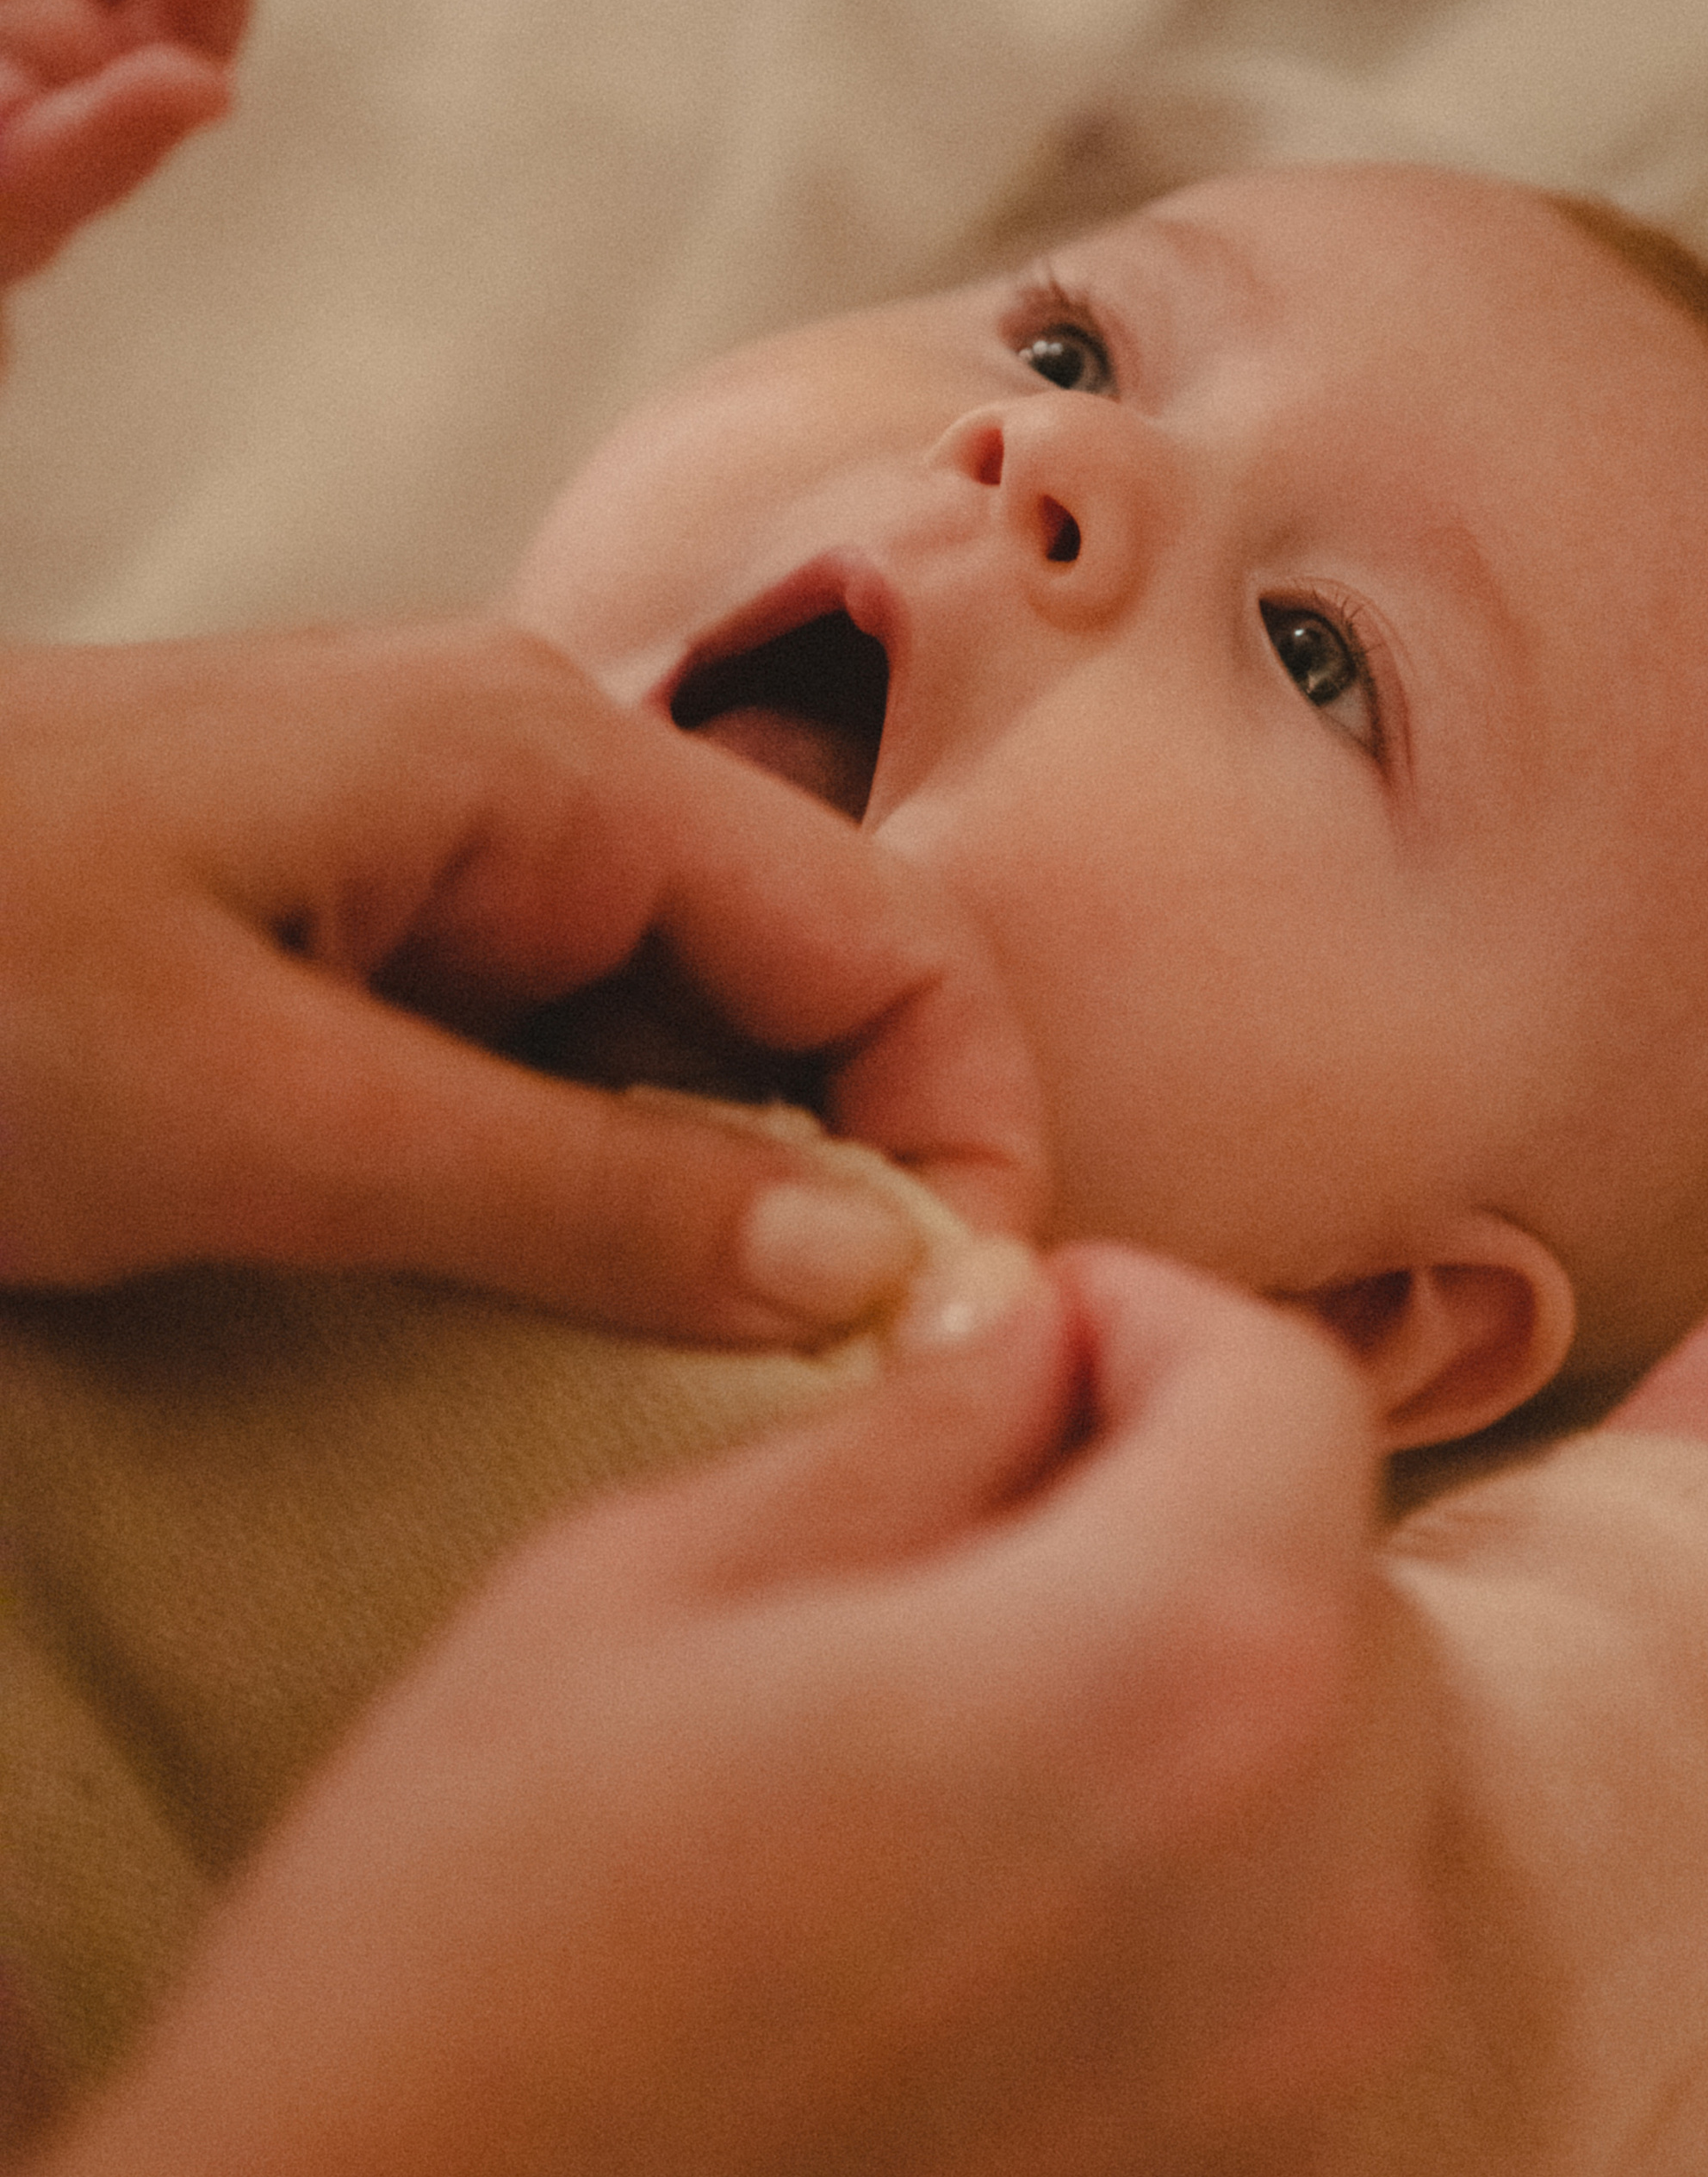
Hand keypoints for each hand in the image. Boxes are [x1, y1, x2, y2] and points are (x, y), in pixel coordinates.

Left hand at [0, 624, 1044, 1335]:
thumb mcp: (266, 1122)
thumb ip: (586, 1197)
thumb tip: (869, 1264)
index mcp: (543, 770)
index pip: (887, 939)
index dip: (972, 1135)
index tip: (961, 1339)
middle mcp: (530, 785)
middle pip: (814, 986)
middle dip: (864, 1185)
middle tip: (843, 1406)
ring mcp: (447, 860)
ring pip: (694, 1042)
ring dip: (731, 1208)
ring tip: (708, 1391)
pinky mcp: (368, 942)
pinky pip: (562, 1069)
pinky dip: (604, 1195)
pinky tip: (570, 1318)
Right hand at [0, 1248, 1418, 2176]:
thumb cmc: (458, 1957)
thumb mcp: (643, 1586)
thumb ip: (902, 1437)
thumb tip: (1025, 1356)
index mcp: (1177, 1671)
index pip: (1292, 1392)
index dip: (1153, 1315)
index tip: (1028, 1330)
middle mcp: (1306, 1889)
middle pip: (1342, 1573)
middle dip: (1190, 1488)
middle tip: (983, 1493)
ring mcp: (1291, 2087)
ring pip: (1348, 1766)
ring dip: (1209, 1671)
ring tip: (976, 1688)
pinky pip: (1303, 1950)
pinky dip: (1210, 1853)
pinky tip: (997, 1874)